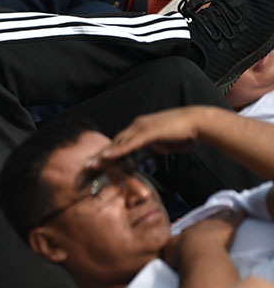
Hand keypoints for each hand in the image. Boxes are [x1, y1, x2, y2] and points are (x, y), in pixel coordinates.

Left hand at [90, 107, 205, 167]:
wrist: (199, 122)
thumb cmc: (185, 132)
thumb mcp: (167, 141)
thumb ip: (158, 144)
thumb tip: (156, 149)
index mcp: (141, 127)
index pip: (121, 141)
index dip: (109, 152)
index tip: (98, 161)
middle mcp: (138, 125)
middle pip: (115, 142)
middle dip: (101, 154)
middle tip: (87, 165)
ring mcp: (142, 127)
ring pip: (118, 143)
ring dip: (104, 155)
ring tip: (91, 164)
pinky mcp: (148, 132)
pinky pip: (128, 144)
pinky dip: (116, 151)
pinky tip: (106, 158)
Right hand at [163, 208, 243, 269]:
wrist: (199, 256)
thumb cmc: (183, 254)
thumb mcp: (169, 250)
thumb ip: (171, 246)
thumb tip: (169, 246)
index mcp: (187, 229)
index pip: (192, 225)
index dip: (195, 227)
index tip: (197, 230)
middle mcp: (201, 224)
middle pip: (207, 218)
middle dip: (210, 219)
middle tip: (212, 219)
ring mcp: (215, 223)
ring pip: (221, 214)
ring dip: (224, 214)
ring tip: (227, 212)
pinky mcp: (230, 226)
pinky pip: (237, 216)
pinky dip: (239, 214)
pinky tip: (242, 211)